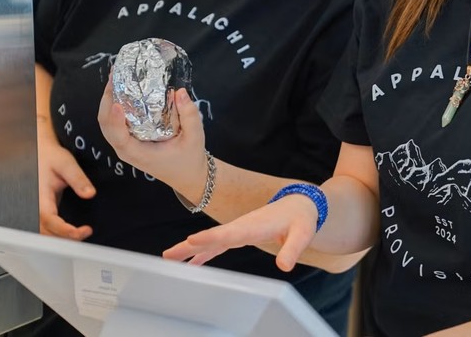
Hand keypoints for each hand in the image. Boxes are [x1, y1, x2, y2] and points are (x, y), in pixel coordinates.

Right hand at [37, 132, 94, 239]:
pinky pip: (46, 228)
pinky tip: (73, 233)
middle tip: (86, 232)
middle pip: (46, 233)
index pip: (50, 221)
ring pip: (44, 233)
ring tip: (82, 233)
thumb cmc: (50, 156)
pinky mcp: (41, 211)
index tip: (83, 231)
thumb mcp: (66, 163)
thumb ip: (78, 179)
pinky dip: (57, 234)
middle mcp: (34, 207)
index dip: (66, 231)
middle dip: (65, 238)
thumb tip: (90, 194)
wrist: (38, 151)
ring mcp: (36, 210)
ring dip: (61, 238)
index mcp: (39, 197)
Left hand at [97, 79, 205, 190]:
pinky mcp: (128, 140)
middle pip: (106, 124)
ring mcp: (124, 145)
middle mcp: (126, 149)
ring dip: (108, 100)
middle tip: (114, 76)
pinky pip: (114, 122)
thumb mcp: (195, 137)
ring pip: (106, 122)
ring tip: (115, 77)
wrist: (188, 174)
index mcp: (138, 153)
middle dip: (107, 100)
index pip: (118, 136)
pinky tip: (122, 90)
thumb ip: (190, 115)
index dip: (114, 119)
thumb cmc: (190, 158)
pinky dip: (113, 106)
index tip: (117, 103)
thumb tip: (180, 92)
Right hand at [163, 194, 319, 271]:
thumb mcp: (302, 234)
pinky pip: (218, 245)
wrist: (300, 204)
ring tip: (169, 259)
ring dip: (190, 250)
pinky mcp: (240, 234)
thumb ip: (293, 249)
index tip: (192, 241)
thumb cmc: (301, 219)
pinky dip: (204, 254)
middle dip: (190, 246)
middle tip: (168, 255)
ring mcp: (238, 230)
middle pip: (212, 238)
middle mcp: (242, 227)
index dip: (211, 237)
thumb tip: (284, 266)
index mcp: (254, 225)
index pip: (230, 233)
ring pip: (211, 241)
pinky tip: (192, 264)